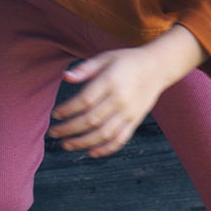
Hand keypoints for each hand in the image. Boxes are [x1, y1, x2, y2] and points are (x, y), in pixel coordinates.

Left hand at [47, 46, 168, 157]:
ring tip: (66, 145)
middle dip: (69, 129)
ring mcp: (129, 112)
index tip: (55, 114)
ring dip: (83, 142)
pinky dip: (106, 149)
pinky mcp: (135, 121)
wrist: (157, 67)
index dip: (67, 109)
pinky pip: (120, 140)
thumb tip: (66, 77)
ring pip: (104, 134)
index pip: (85, 100)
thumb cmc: (127, 61)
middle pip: (91, 119)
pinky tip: (91, 152)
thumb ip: (86, 68)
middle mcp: (120, 99)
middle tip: (53, 132)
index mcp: (111, 81)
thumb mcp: (106, 58)